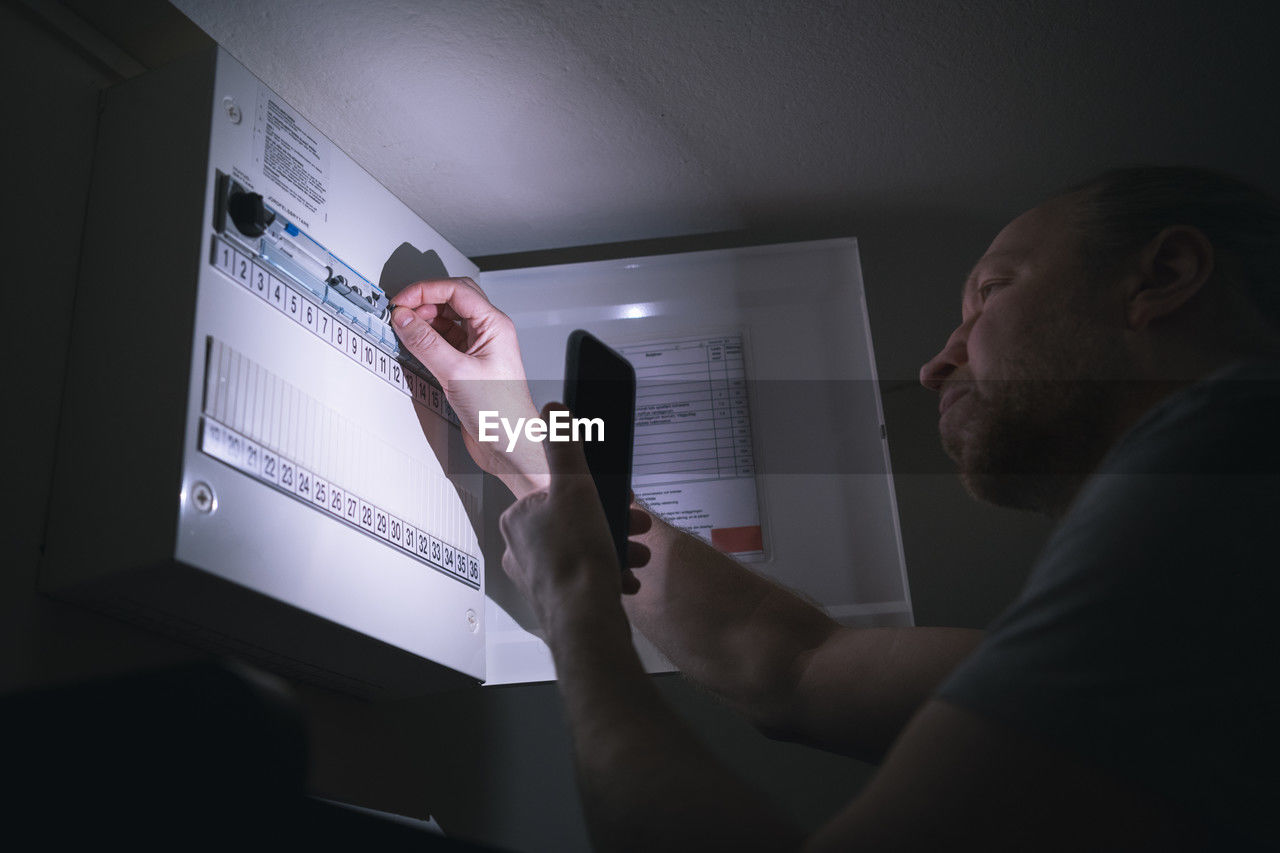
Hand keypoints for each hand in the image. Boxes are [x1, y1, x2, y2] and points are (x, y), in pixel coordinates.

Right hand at [390, 277, 548, 496]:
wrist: (508, 445)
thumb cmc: (500, 412)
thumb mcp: (456, 373)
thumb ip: (426, 343)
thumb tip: (404, 318)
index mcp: (494, 325)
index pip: (456, 290)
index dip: (425, 290)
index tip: (401, 302)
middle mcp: (488, 333)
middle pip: (452, 300)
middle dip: (424, 301)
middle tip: (400, 312)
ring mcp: (477, 349)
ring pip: (446, 320)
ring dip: (424, 320)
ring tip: (404, 329)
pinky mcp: (467, 366)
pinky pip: (443, 341)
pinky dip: (426, 339)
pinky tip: (414, 346)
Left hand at [499, 404, 641, 629]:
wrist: (586, 621)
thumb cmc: (575, 560)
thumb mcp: (576, 488)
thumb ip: (565, 447)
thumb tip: (555, 411)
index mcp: (519, 519)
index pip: (557, 493)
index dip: (592, 494)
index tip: (615, 499)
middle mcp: (522, 549)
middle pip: (574, 523)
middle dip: (610, 523)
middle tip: (633, 526)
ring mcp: (539, 578)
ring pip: (584, 552)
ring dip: (616, 549)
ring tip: (636, 553)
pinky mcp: (558, 602)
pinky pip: (588, 580)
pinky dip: (610, 575)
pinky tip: (626, 576)